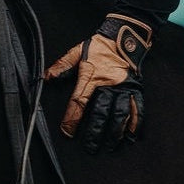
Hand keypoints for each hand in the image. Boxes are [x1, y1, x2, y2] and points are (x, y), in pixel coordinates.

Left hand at [45, 12, 152, 151]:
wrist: (124, 36)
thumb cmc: (100, 46)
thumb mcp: (78, 51)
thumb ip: (62, 65)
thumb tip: (46, 77)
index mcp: (92, 78)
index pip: (79, 102)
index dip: (72, 118)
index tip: (68, 132)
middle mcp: (108, 85)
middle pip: (100, 113)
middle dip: (95, 132)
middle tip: (90, 147)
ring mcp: (124, 88)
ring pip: (119, 115)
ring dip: (114, 132)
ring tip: (109, 146)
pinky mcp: (136, 89)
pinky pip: (137, 109)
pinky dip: (135, 124)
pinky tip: (131, 136)